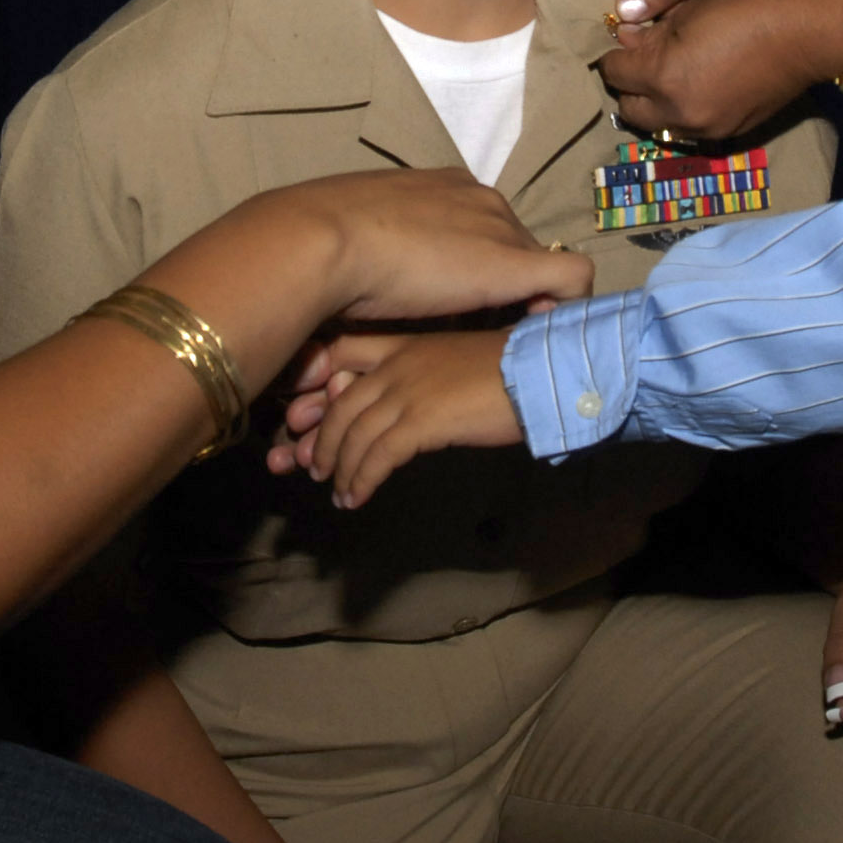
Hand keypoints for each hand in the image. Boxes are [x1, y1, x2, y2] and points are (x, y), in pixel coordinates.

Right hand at [255, 168, 591, 325]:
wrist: (321, 242)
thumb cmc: (324, 244)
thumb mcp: (358, 237)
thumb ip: (383, 249)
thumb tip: (382, 279)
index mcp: (443, 186)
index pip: (481, 228)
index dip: (476, 268)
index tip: (456, 306)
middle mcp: (480, 196)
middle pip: (514, 247)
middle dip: (503, 288)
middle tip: (477, 332)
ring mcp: (501, 226)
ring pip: (540, 265)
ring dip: (525, 301)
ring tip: (503, 340)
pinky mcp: (515, 262)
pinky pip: (573, 279)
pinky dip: (568, 307)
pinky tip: (542, 337)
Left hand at [268, 330, 521, 507]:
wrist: (543, 372)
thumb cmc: (510, 368)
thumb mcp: (455, 363)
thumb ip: (424, 379)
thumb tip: (406, 410)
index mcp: (405, 343)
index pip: (338, 354)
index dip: (314, 386)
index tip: (300, 418)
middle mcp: (398, 364)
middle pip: (339, 402)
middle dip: (318, 439)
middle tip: (308, 466)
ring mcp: (409, 390)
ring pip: (353, 433)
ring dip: (338, 468)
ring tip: (337, 492)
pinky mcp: (423, 421)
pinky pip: (378, 456)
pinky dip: (360, 480)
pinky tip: (356, 498)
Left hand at [601, 0, 842, 142]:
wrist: (804, 30)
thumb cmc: (746, 6)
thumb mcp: (687, 10)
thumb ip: (651, 33)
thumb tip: (627, 41)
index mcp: (663, 76)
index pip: (614, 73)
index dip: (612, 56)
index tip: (618, 44)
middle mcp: (679, 112)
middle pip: (631, 109)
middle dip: (629, 87)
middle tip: (637, 64)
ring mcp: (706, 127)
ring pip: (660, 125)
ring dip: (655, 105)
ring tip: (665, 79)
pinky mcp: (731, 132)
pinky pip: (692, 129)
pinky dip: (684, 112)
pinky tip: (695, 89)